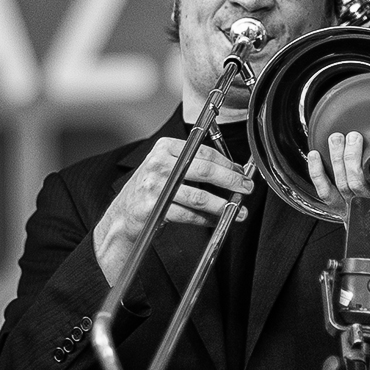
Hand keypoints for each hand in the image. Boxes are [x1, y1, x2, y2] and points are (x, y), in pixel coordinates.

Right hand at [93, 137, 254, 285]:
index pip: (202, 151)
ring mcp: (154, 186)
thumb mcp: (166, 167)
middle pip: (204, 170)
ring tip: (238, 209)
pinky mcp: (154, 208)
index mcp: (164, 148)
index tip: (240, 172)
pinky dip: (208, 219)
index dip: (227, 163)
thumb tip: (231, 171)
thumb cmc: (150, 190)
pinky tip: (218, 220)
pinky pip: (189, 215)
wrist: (123, 214)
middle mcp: (158, 164)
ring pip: (199, 196)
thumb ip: (193, 164)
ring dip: (223, 204)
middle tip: (246, 187)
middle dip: (230, 180)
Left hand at [306, 114, 369, 304]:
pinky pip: (326, 194)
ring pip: (343, 184)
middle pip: (362, 179)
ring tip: (338, 138)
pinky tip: (315, 156)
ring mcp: (361, 211)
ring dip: (337, 158)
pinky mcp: (345, 213)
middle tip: (356, 134)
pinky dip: (317, 175)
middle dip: (354, 154)